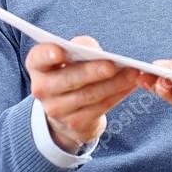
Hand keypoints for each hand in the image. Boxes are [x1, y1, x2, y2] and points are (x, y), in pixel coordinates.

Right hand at [26, 36, 139, 151]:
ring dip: (114, 83)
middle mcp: (42, 89)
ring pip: (89, 94)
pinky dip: (118, 94)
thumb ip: (80, 48)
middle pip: (69, 79)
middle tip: (113, 65)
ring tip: (133, 73)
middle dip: (93, 71)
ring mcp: (57, 109)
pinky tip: (131, 85)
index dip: (47, 54)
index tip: (60, 51)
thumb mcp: (70, 58)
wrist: (67, 111)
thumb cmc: (72, 72)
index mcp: (38, 67)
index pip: (37, 58)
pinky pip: (101, 107)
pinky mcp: (76, 123)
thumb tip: (96, 51)